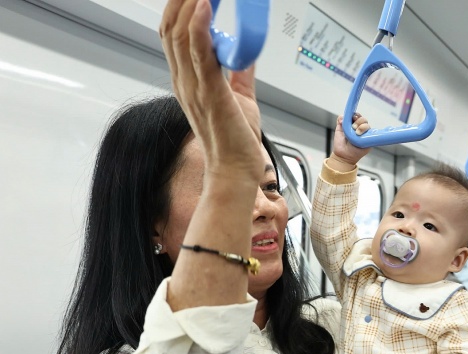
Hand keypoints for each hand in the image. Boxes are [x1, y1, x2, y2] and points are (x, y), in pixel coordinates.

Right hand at [160, 0, 264, 184]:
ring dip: (189, 5)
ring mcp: (195, 88)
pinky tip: (206, 7)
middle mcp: (185, 81)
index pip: (173, 35)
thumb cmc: (235, 142)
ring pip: (181, 36)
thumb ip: (240, 72)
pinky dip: (201, 28)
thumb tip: (246, 51)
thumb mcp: (240, 97)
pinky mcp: (211, 95)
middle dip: (179, 0)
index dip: (178, 7)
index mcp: (188, 81)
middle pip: (172, 29)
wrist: (235, 172)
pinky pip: (200, 55)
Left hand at [328, 114, 370, 170]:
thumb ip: (340, 121)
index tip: (352, 117)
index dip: (355, 115)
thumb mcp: (339, 131)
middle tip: (353, 127)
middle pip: (364, 120)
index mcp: (354, 125)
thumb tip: (343, 116)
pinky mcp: (369, 141)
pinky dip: (367, 133)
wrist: (342, 155)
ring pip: (368, 126)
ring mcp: (365, 135)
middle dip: (359, 121)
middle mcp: (361, 129)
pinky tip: (361, 135)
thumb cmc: (341, 144)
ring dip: (362, 127)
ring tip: (356, 133)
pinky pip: (371, 134)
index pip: (357, 116)